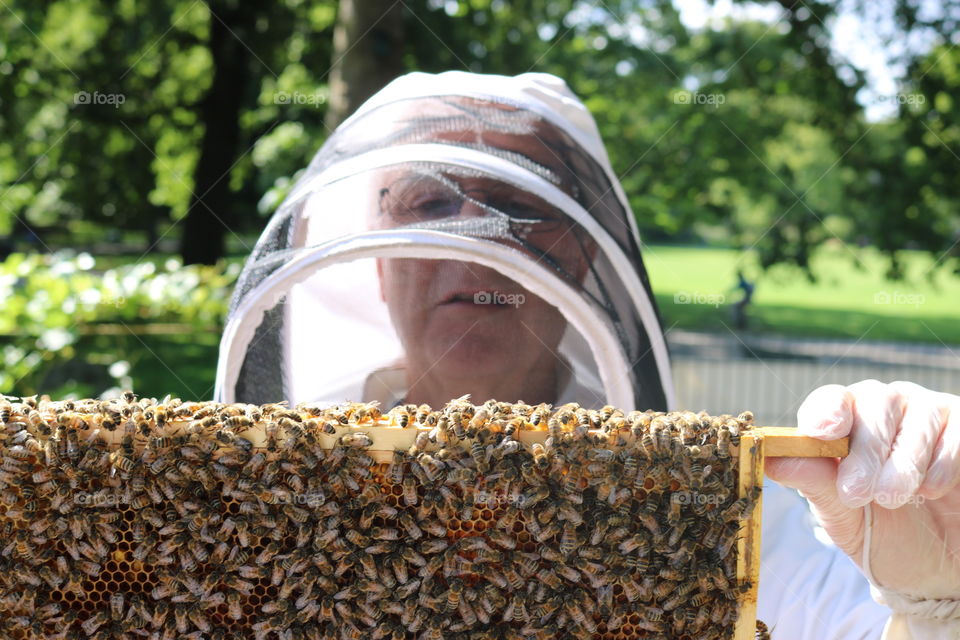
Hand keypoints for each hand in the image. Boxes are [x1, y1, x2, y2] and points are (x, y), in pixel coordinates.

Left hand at [765, 380, 959, 599]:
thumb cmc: (882, 533)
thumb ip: (813, 483)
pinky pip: (954, 434)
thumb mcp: (842, 516)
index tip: (823, 433)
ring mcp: (927, 414)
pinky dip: (941, 464)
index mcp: (844, 422)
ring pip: (916, 416)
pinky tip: (931, 490)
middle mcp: (884, 408)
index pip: (831, 400)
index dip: (826, 412)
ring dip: (902, 462)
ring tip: (892, 498)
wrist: (938, 567)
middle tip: (856, 493)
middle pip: (873, 403)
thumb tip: (770, 459)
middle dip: (864, 450)